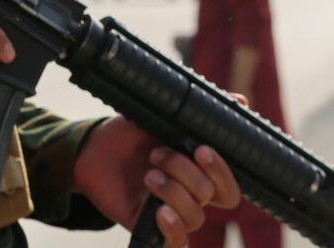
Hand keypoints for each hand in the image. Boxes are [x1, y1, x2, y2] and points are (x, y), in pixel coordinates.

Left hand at [73, 116, 241, 247]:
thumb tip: (240, 100)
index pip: (228, 186)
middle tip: (158, 153)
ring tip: (148, 174)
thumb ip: (199, 111)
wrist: (93, 150)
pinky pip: (177, 243)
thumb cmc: (132, 133)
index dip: (221, 170)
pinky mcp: (151, 228)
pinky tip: (159, 211)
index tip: (201, 148)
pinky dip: (173, 228)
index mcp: (199, 172)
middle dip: (188, 172)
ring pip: (195, 216)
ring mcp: (173, 212)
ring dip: (173, 191)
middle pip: (212, 196)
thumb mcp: (163, 116)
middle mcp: (190, 195)